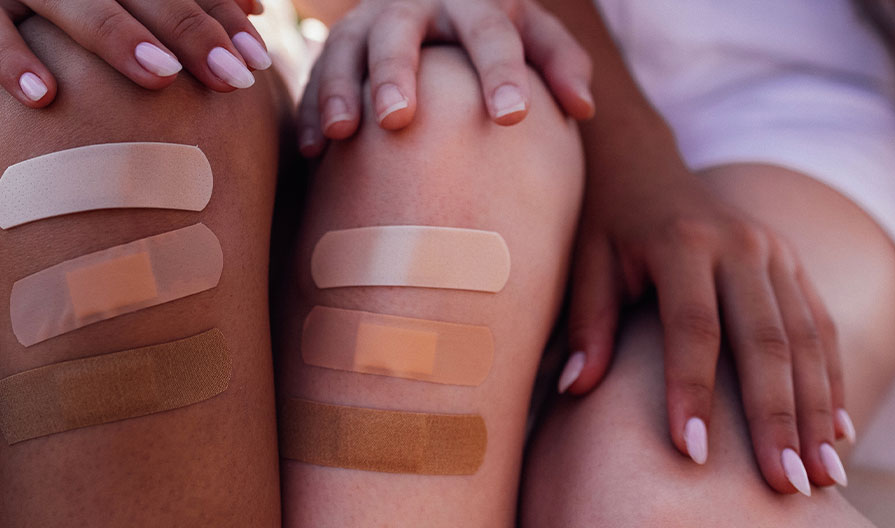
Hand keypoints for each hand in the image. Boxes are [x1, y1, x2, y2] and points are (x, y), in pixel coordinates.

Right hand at [0, 0, 268, 106]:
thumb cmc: (62, 9)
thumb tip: (258, 6)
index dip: (222, 15)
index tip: (257, 60)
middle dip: (189, 29)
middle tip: (230, 76)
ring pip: (71, 3)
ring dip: (116, 37)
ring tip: (161, 76)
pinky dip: (13, 60)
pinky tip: (44, 96)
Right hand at [296, 0, 593, 156]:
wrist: (435, 5)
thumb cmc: (494, 37)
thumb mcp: (531, 36)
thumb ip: (560, 63)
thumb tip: (582, 108)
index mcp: (473, 3)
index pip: (489, 31)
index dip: (500, 70)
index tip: (510, 117)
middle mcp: (415, 6)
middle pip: (401, 30)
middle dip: (395, 72)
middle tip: (398, 119)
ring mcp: (369, 23)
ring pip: (347, 46)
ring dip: (340, 87)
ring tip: (345, 132)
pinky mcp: (335, 46)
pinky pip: (315, 74)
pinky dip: (312, 110)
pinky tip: (316, 150)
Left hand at [561, 171, 848, 494]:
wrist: (643, 161)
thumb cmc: (605, 221)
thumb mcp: (585, 260)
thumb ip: (587, 323)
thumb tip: (576, 388)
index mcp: (682, 241)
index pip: (692, 327)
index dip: (691, 391)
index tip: (693, 454)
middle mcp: (740, 243)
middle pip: (766, 340)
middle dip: (777, 417)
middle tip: (784, 483)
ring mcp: (775, 251)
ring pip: (807, 339)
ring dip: (817, 411)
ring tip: (823, 476)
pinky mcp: (793, 263)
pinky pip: (822, 327)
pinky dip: (831, 381)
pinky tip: (838, 431)